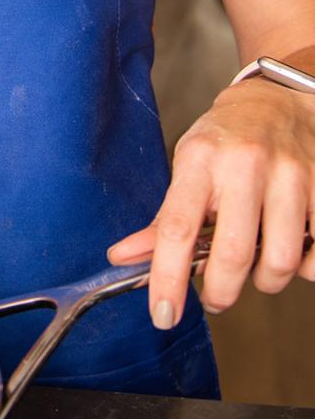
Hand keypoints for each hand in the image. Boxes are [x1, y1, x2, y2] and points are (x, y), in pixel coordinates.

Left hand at [108, 77, 314, 327]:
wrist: (278, 102)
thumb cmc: (224, 141)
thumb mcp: (186, 167)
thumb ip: (161, 219)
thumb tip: (122, 258)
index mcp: (199, 162)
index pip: (176, 228)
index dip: (167, 277)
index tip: (162, 315)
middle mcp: (245, 166)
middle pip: (234, 254)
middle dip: (221, 292)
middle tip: (214, 298)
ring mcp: (291, 176)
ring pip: (282, 261)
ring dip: (265, 281)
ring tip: (255, 268)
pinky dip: (305, 268)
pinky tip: (291, 248)